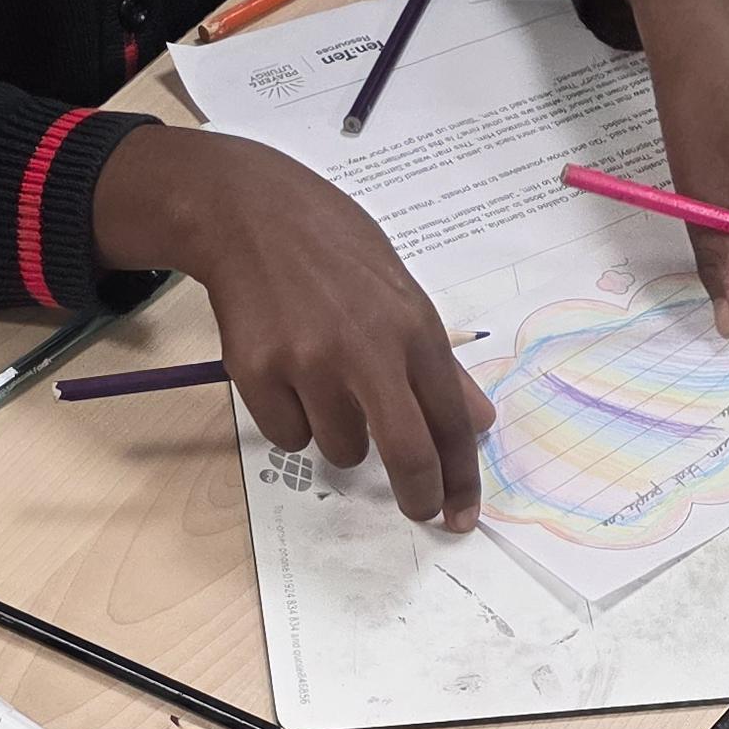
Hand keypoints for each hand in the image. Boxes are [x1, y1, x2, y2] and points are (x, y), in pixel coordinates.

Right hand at [92, 123, 494, 528]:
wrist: (248, 214)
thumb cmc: (332, 247)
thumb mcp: (401, 290)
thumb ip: (439, 361)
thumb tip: (479, 421)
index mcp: (413, 327)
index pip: (451, 420)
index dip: (462, 478)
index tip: (461, 514)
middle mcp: (367, 348)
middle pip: (406, 453)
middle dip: (418, 495)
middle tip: (418, 509)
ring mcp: (309, 363)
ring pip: (340, 449)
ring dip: (340, 437)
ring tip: (325, 385)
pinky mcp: (257, 374)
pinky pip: (287, 437)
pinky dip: (292, 421)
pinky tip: (286, 375)